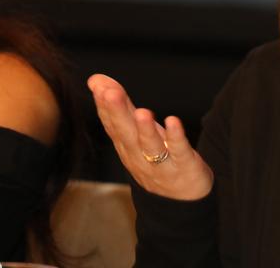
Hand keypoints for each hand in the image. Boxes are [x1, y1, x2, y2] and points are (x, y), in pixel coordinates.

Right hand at [87, 74, 212, 199]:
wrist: (182, 200)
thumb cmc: (157, 158)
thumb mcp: (137, 131)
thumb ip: (121, 106)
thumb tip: (96, 80)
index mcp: (126, 147)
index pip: (112, 125)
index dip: (105, 106)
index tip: (98, 86)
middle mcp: (139, 156)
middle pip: (126, 134)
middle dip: (118, 113)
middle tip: (110, 92)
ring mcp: (161, 164)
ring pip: (149, 146)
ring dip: (145, 129)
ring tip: (142, 112)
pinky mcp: (184, 167)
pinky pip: (178, 151)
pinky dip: (175, 137)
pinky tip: (173, 122)